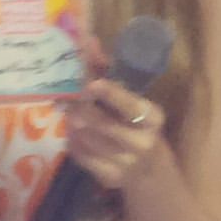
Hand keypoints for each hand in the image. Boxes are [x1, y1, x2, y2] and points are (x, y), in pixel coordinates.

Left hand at [64, 72, 166, 192]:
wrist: (150, 172)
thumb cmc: (138, 126)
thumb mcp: (133, 102)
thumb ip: (110, 75)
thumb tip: (88, 43)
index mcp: (153, 119)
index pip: (130, 106)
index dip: (111, 94)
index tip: (92, 84)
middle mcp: (142, 143)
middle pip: (101, 123)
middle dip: (81, 108)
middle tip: (68, 97)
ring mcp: (125, 163)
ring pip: (86, 138)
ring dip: (73, 123)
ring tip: (71, 114)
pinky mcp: (108, 177)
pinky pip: (80, 154)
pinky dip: (73, 141)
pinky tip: (75, 133)